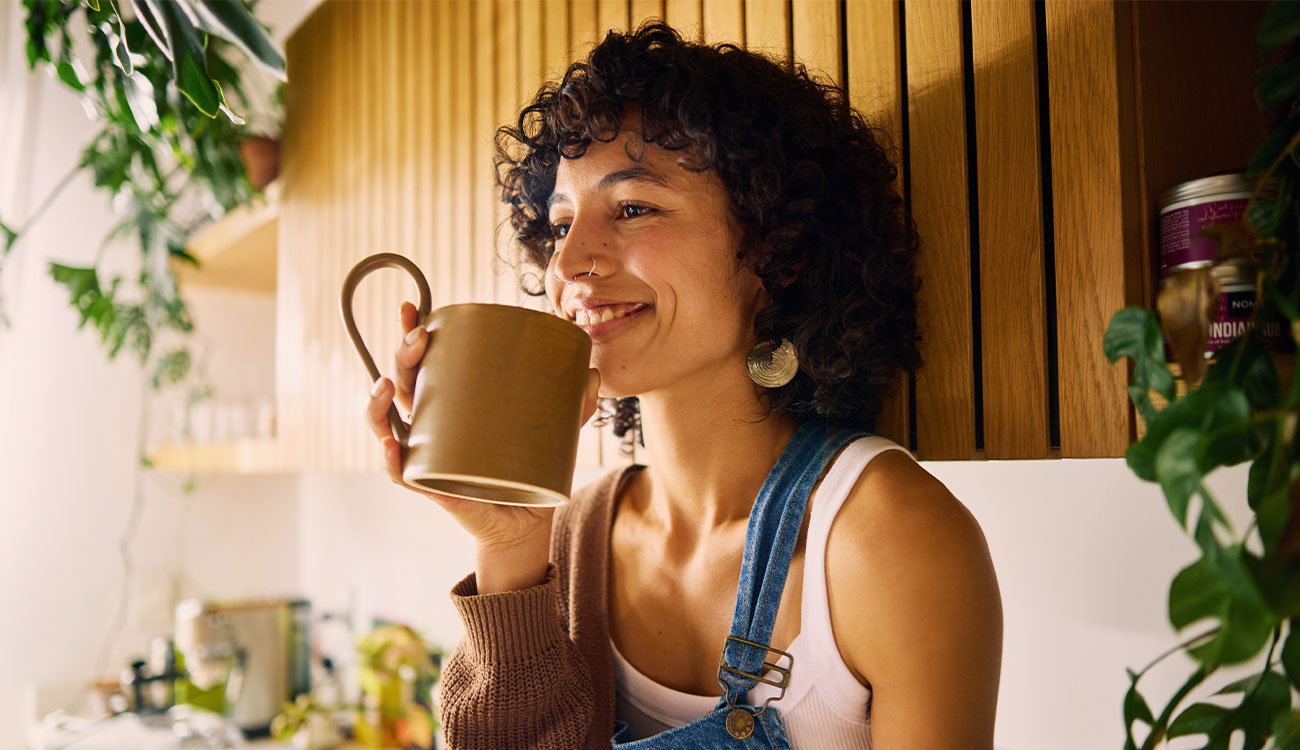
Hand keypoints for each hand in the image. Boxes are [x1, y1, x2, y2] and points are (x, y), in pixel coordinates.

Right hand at [364, 300, 601, 591]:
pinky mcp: (433, 489)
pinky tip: (392, 444)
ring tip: (388, 385)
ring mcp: (426, 457)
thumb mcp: (551, 434)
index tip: (413, 306)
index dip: (410, 334)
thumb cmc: (528, 471)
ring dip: (377, 404)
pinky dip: (392, 461)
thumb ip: (571, 406)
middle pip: (401, 386)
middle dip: (401, 357)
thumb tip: (594, 375)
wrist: (526, 525)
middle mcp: (429, 428)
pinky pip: (402, 475)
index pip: (421, 364)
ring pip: (385, 426)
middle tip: (419, 339)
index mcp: (449, 405)